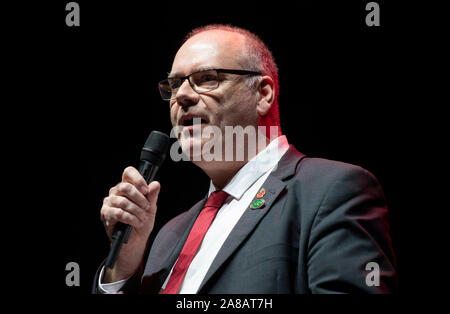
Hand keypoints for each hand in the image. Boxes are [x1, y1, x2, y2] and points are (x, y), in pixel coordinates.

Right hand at [100, 166, 160, 281]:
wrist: (136, 240)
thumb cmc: (142, 222)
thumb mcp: (151, 208)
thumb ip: (152, 196)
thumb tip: (155, 184)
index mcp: (126, 187)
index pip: (128, 172)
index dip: (137, 179)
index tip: (146, 190)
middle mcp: (116, 192)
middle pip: (126, 187)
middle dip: (140, 198)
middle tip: (147, 207)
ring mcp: (109, 203)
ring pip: (123, 202)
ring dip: (136, 211)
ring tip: (142, 218)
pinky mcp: (106, 214)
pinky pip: (119, 213)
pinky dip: (131, 219)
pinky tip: (136, 223)